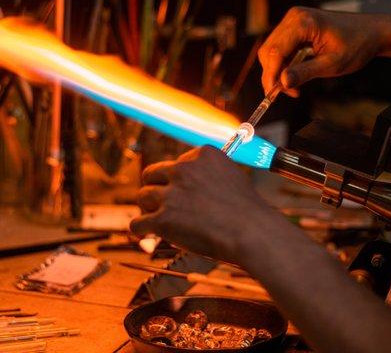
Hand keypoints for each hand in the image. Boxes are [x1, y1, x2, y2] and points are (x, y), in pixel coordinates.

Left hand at [131, 146, 268, 262]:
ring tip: (159, 220)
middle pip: (151, 175)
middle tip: (161, 203)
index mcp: (201, 155)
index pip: (174, 164)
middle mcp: (184, 169)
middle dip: (155, 189)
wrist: (252, 232)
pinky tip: (146, 233)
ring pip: (143, 197)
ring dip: (148, 209)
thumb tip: (190, 181)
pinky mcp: (164, 218)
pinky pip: (138, 222)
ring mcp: (172, 193)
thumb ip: (207, 173)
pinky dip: (140, 229)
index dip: (173, 180)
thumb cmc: (246, 209)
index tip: (177, 191)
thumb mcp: (230, 176)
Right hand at [258, 7, 385, 95]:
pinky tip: (294, 75)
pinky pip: (279, 50)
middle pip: (269, 51)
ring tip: (294, 86)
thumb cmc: (356, 44)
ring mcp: (293, 22)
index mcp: (303, 23)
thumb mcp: (332, 64)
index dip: (270, 75)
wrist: (370, 32)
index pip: (275, 51)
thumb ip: (305, 72)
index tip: (272, 94)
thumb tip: (283, 82)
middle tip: (288, 92)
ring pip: (271, 52)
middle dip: (273, 75)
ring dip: (277, 72)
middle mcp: (294, 18)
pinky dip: (283, 66)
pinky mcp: (293, 28)